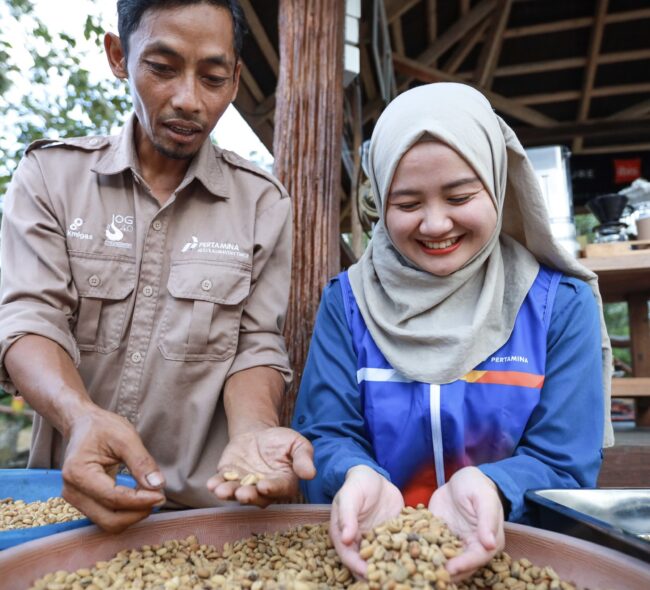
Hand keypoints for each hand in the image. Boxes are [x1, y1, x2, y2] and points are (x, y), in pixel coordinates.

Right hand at [61, 408, 165, 532]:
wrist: (83, 425)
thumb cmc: (103, 427)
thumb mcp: (126, 437)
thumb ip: (142, 462)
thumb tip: (158, 485)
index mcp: (78, 473)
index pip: (113, 498)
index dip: (140, 501)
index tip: (162, 495)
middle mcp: (71, 492)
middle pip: (109, 520)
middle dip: (137, 513)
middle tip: (159, 497)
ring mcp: (75, 500)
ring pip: (108, 523)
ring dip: (133, 515)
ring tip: (151, 496)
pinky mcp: (83, 503)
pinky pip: (107, 517)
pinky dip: (126, 512)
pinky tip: (139, 497)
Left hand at [207, 426, 314, 506]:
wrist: (258, 434)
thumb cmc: (281, 441)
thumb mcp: (297, 443)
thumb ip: (303, 458)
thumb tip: (310, 474)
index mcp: (284, 483)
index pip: (279, 488)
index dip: (272, 488)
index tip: (265, 486)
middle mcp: (263, 490)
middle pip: (256, 497)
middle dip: (249, 496)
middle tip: (243, 493)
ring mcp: (244, 486)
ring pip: (237, 493)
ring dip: (229, 494)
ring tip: (222, 491)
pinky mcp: (228, 478)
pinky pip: (222, 484)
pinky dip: (216, 485)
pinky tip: (212, 484)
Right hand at [330, 465, 403, 578]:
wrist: (374, 476)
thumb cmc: (357, 484)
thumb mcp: (349, 496)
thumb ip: (347, 515)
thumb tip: (345, 539)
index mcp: (344, 535)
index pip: (348, 557)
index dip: (357, 567)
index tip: (368, 575)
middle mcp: (361, 542)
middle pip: (366, 564)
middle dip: (376, 574)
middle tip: (389, 582)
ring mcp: (378, 541)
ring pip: (384, 559)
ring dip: (394, 568)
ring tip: (407, 576)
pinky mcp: (394, 536)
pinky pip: (400, 547)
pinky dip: (408, 555)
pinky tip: (421, 561)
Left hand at [428, 466, 504, 581]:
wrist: (460, 480)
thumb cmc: (477, 487)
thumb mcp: (484, 498)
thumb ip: (487, 519)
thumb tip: (490, 544)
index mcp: (487, 541)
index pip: (477, 558)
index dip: (464, 565)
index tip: (450, 569)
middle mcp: (471, 547)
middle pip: (460, 566)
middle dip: (446, 572)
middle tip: (430, 575)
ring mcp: (453, 543)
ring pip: (444, 560)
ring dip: (432, 565)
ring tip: (417, 570)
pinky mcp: (438, 537)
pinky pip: (430, 546)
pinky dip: (421, 551)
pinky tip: (407, 554)